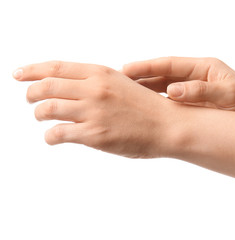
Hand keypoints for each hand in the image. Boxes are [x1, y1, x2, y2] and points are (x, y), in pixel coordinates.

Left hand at [14, 61, 173, 157]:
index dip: (32, 70)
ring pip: (46, 109)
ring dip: (38, 114)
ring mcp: (93, 112)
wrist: (169, 126)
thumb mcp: (122, 84)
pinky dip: (50, 136)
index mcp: (101, 74)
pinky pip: (58, 133)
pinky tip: (54, 137)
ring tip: (42, 118)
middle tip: (30, 100)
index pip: (56, 67)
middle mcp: (94, 89)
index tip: (19, 74)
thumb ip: (97, 83)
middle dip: (31, 93)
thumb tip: (69, 87)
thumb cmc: (148, 107)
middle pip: (46, 87)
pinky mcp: (95, 135)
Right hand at [121, 57, 234, 114]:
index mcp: (204, 68)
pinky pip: (171, 104)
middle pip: (162, 76)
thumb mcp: (229, 97)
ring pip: (163, 90)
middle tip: (117, 83)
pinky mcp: (195, 107)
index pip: (169, 65)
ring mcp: (195, 92)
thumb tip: (173, 91)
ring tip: (124, 97)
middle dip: (140, 79)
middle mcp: (197, 78)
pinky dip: (157, 106)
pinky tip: (144, 112)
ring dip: (145, 93)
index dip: (146, 67)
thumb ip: (201, 92)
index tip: (126, 70)